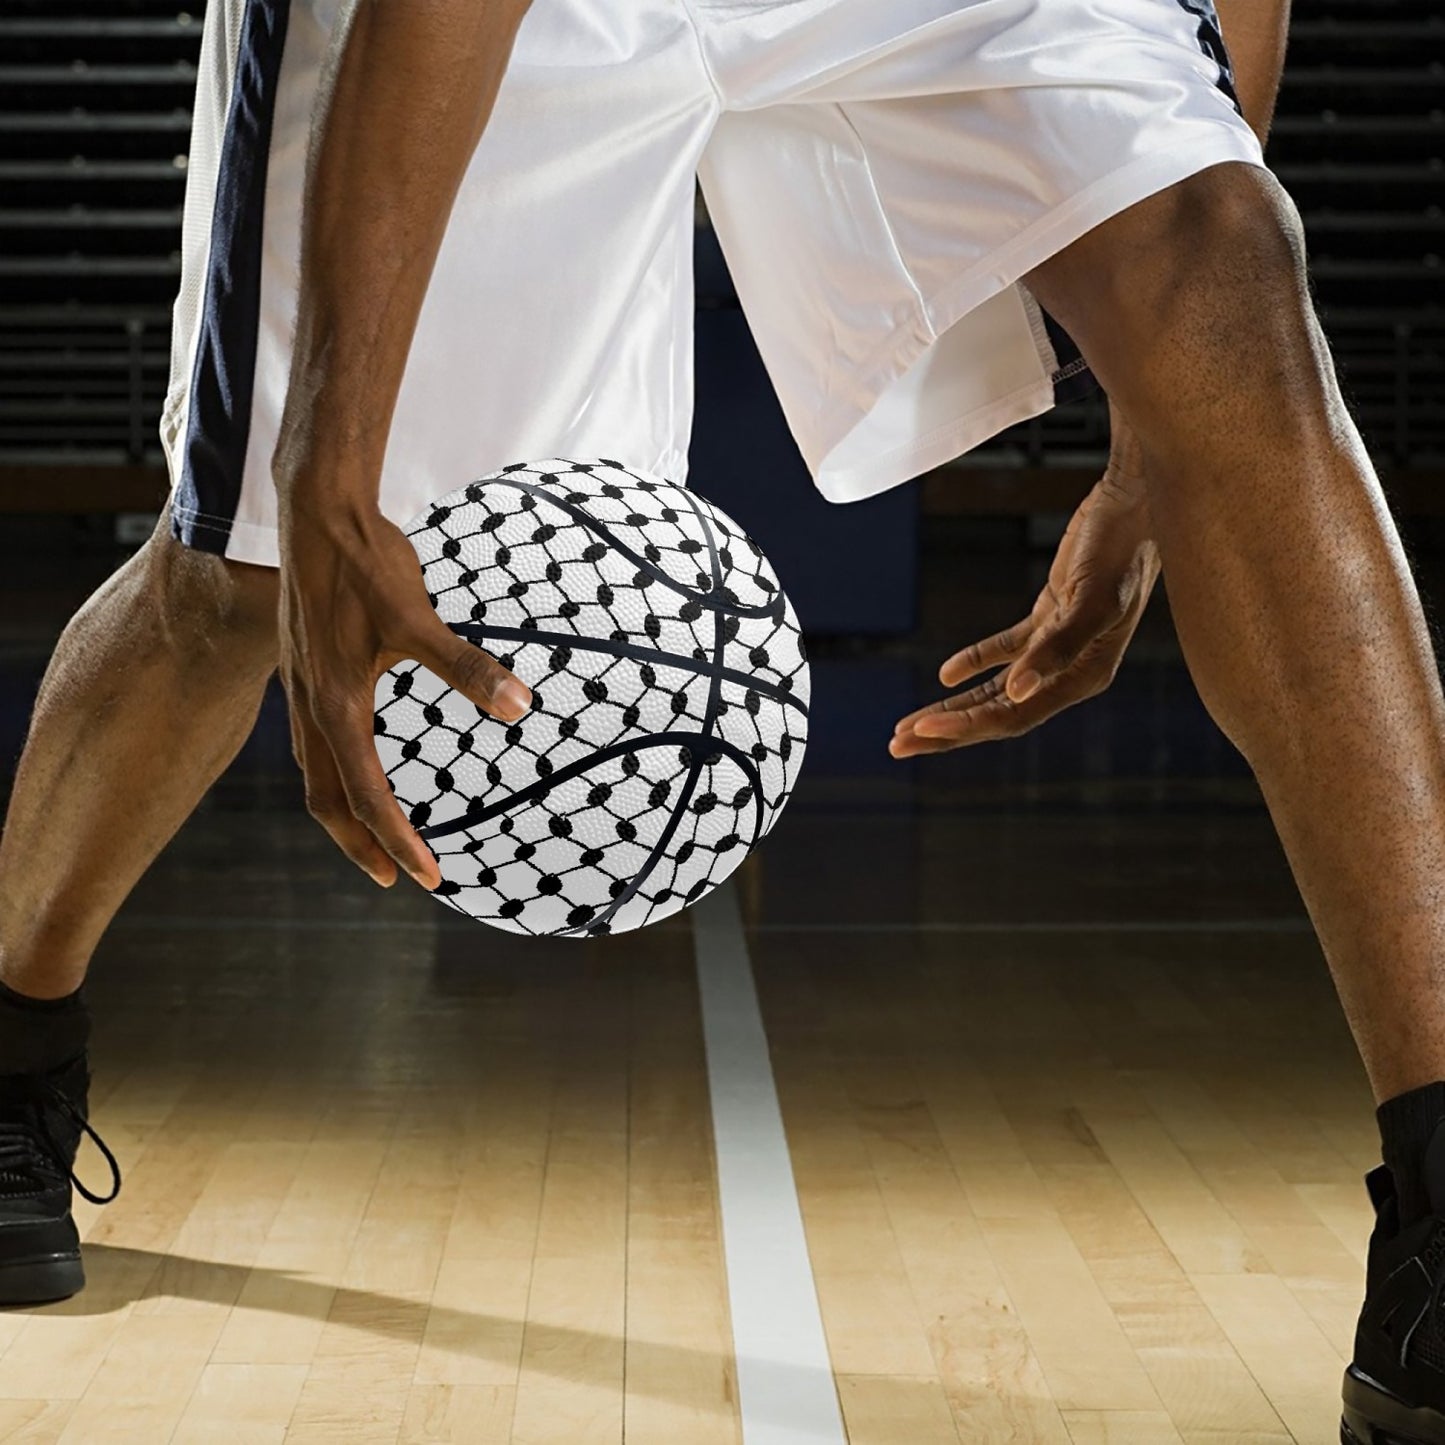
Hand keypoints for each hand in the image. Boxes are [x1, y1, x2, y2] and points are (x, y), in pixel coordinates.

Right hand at [277, 499, 530, 888]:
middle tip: (398, 878)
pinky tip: (356, 764)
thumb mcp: (417, 616)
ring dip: (344, 814)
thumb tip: (520, 705)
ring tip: (376, 838)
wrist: (316, 511)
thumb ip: (465, 665)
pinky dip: (335, 773)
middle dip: (361, 845)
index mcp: (336, 703)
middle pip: (327, 801)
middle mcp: (311, 705)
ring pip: (315, 773)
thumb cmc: (366, 563)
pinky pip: (313, 743)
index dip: (397, 841)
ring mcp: (302, 689)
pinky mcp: (306, 670)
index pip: (366, 795)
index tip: (428, 878)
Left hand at [890, 455, 1158, 756]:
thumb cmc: (1122, 549)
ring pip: (996, 689)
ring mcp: (1058, 645)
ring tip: (908, 725)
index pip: (1013, 715)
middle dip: (948, 730)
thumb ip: (1057, 648)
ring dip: (953, 706)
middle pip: (998, 712)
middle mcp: (1071, 670)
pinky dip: (975, 662)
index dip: (966, 726)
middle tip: (897, 745)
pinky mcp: (1050, 617)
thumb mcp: (1092, 599)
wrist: (1137, 502)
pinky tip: (946, 674)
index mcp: (1084, 676)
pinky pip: (1006, 649)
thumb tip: (1015, 691)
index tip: (923, 731)